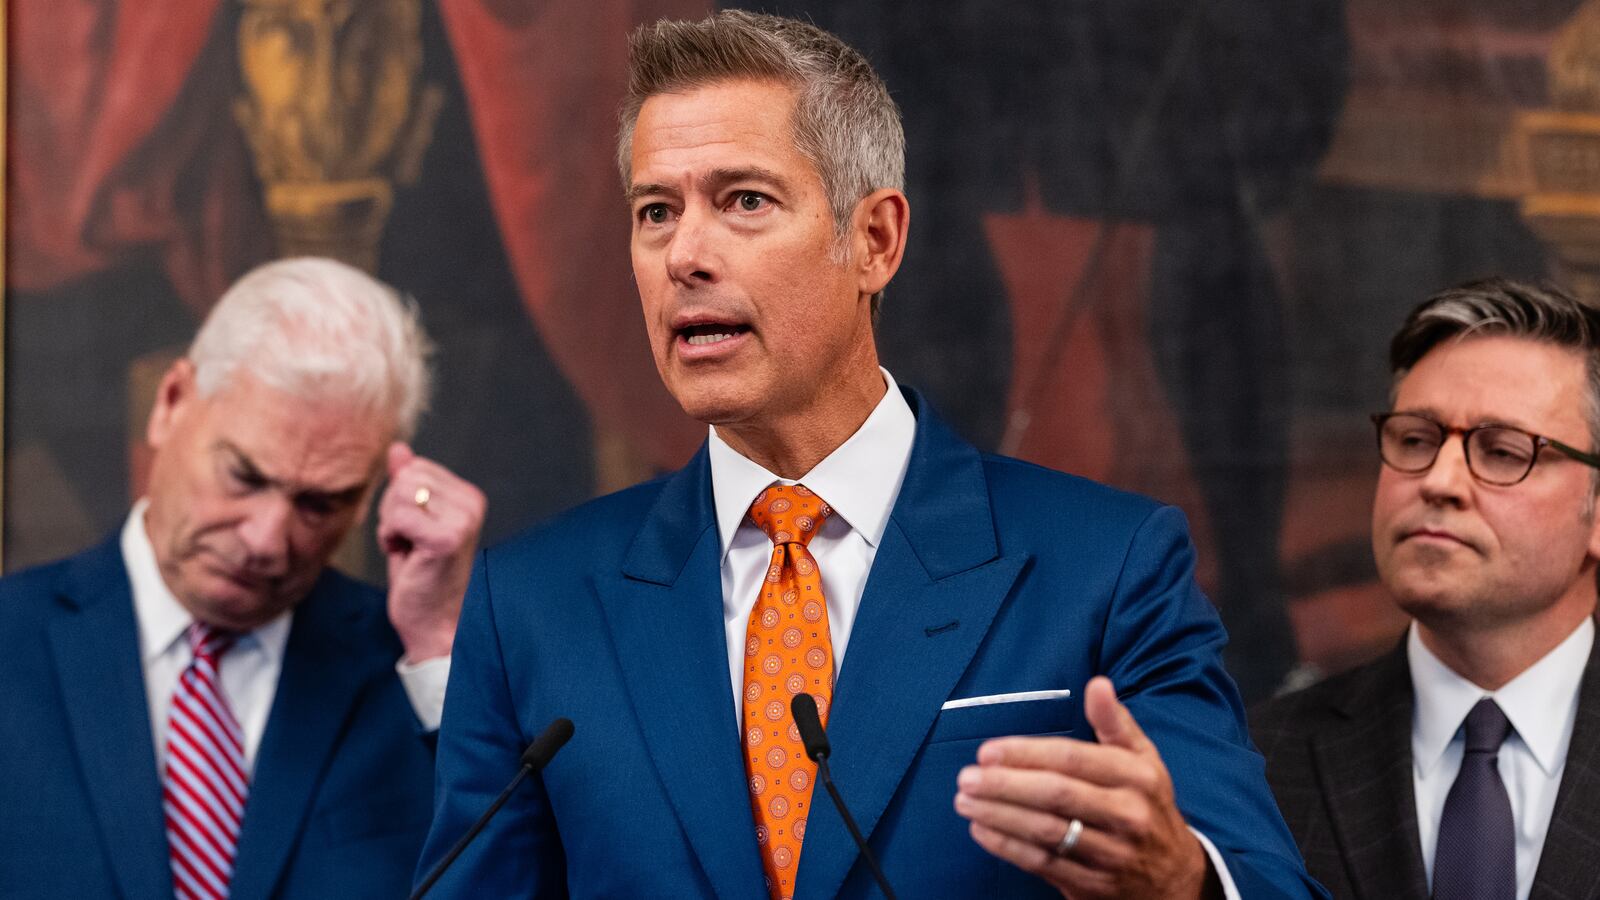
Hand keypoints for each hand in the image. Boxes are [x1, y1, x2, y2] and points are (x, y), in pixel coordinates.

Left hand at [376, 442, 485, 661]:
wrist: (436, 624)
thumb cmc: (422, 577)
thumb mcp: (410, 523)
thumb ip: (407, 484)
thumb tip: (398, 448)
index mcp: (468, 496)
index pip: (413, 468)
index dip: (400, 500)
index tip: (413, 532)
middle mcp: (471, 503)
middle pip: (404, 478)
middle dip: (392, 511)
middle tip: (409, 543)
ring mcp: (462, 520)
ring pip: (399, 495)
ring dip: (390, 526)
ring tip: (409, 550)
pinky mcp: (447, 538)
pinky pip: (397, 517)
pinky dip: (390, 538)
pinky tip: (407, 557)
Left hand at [953, 676, 1220, 898]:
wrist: (1175, 878)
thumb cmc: (1147, 805)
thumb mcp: (1144, 760)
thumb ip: (1115, 723)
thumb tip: (1098, 684)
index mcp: (1136, 777)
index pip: (1073, 760)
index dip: (1026, 754)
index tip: (988, 751)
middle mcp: (1126, 814)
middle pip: (1056, 796)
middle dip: (1005, 785)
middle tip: (966, 777)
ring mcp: (1110, 853)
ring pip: (1046, 831)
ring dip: (998, 815)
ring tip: (965, 800)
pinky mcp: (1092, 884)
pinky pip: (1043, 863)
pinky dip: (1007, 847)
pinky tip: (981, 829)